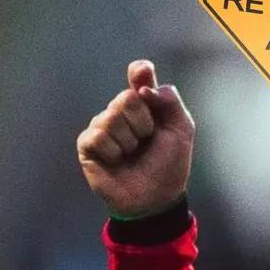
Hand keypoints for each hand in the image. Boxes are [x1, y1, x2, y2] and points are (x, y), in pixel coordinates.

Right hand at [76, 60, 195, 217]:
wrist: (156, 197)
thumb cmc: (169, 164)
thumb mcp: (181, 130)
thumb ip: (170, 102)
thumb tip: (145, 88)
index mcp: (146, 104)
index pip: (139, 77)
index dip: (140, 72)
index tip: (142, 72)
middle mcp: (122, 111)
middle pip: (127, 97)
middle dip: (143, 122)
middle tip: (147, 139)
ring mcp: (103, 127)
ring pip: (111, 117)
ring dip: (129, 140)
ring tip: (133, 153)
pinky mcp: (88, 145)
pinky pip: (96, 136)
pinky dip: (113, 150)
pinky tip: (117, 159)